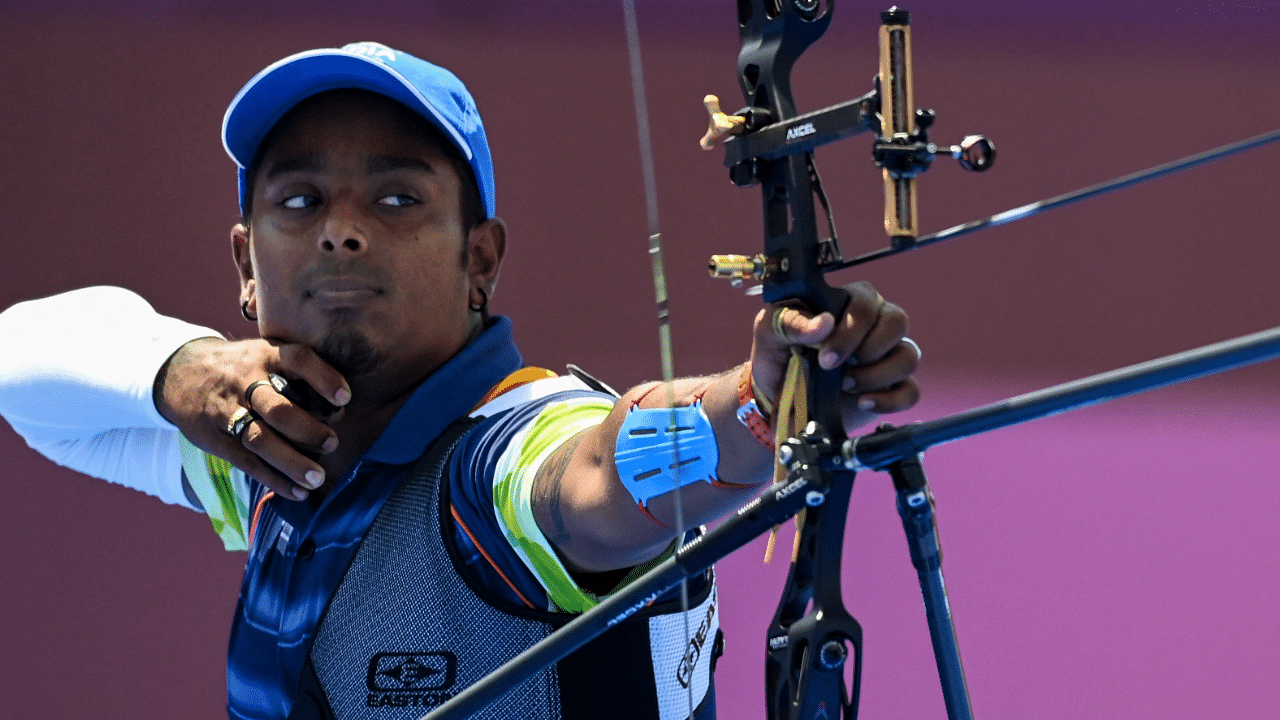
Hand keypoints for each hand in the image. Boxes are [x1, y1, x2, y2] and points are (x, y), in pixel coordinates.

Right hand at [154, 338, 350, 499]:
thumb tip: (340, 405)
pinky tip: (297, 492)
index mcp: (266, 356)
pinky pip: (246, 461)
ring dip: (291, 462)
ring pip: (260, 439)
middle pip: (277, 409)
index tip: (344, 398)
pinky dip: (273, 479)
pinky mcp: (217, 438)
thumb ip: (297, 372)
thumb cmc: (242, 366)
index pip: (297, 360)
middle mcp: (246, 382)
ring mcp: (228, 411)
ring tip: (317, 478)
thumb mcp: (265, 353)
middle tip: (332, 443)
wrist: (181, 373)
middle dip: (308, 429)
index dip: (323, 378)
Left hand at [749, 281, 920, 434]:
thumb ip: (790, 321)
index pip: (866, 303)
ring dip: (877, 375)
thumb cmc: (777, 355)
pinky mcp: (890, 387)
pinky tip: (864, 402)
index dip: (851, 330)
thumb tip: (823, 323)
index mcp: (846, 302)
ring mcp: (885, 356)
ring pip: (908, 357)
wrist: (776, 397)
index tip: (826, 357)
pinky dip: (890, 400)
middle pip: (897, 322)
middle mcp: (873, 325)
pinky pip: (911, 391)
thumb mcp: (770, 332)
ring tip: (847, 386)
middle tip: (838, 371)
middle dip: (868, 350)